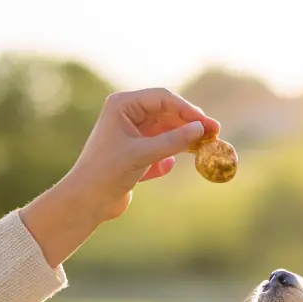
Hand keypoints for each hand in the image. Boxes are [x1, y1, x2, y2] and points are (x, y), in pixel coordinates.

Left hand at [63, 88, 220, 222]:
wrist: (87, 201)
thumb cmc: (108, 172)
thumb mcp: (143, 154)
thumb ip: (173, 141)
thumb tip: (201, 129)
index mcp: (123, 105)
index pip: (162, 98)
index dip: (187, 109)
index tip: (206, 123)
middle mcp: (128, 115)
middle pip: (167, 113)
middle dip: (190, 124)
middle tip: (214, 133)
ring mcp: (133, 133)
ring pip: (166, 130)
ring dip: (183, 140)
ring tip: (204, 149)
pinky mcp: (137, 153)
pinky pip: (161, 148)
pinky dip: (169, 156)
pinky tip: (168, 167)